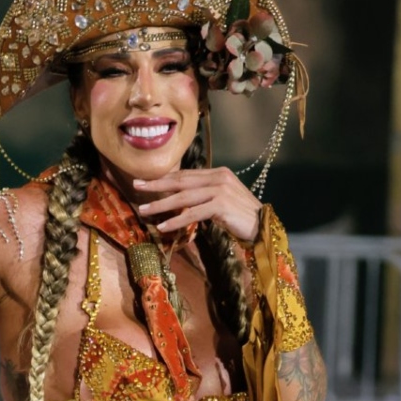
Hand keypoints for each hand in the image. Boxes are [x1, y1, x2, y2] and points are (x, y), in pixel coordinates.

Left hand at [134, 167, 262, 242]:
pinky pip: (193, 214)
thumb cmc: (241, 217)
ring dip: (161, 205)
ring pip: (183, 197)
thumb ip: (204, 196)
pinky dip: (177, 220)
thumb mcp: (221, 201)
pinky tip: (164, 226)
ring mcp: (220, 190)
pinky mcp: (221, 205)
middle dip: (157, 185)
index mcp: (217, 173)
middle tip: (136, 187)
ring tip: (144, 210)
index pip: (186, 175)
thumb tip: (182, 200)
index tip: (145, 181)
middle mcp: (218, 177)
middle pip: (181, 181)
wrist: (263, 226)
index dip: (164, 178)